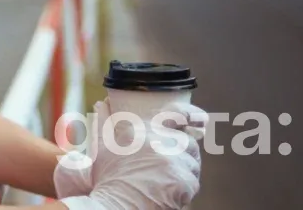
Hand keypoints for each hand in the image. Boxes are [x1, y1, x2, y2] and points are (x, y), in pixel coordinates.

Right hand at [58, 100, 202, 209]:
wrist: (114, 207)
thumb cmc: (108, 181)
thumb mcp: (103, 147)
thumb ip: (105, 122)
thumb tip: (101, 103)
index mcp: (142, 129)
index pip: (175, 114)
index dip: (190, 115)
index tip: (201, 120)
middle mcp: (159, 140)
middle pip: (188, 143)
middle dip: (184, 155)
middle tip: (169, 170)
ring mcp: (173, 159)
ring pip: (192, 163)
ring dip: (184, 173)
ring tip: (164, 183)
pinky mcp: (183, 179)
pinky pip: (193, 182)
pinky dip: (184, 190)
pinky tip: (166, 193)